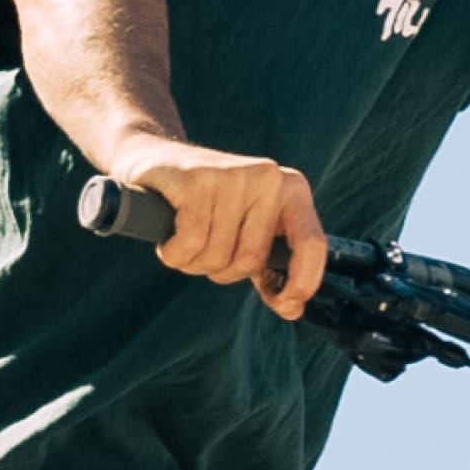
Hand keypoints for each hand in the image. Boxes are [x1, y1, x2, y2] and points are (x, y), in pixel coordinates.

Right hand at [112, 138, 326, 318]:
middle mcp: (268, 178)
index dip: (303, 282)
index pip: (313, 244)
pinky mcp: (196, 180)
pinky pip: (189, 244)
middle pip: (249, 261)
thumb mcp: (246, 231)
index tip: (288, 305)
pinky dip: (173, 253)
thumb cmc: (207, 204)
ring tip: (184, 239)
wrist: (156, 160)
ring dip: (192, 262)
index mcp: (291, 189)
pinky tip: (168, 238)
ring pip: (216, 256)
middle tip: (204, 250)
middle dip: (220, 270)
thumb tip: (292, 309)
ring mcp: (233, 175)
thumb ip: (270, 268)